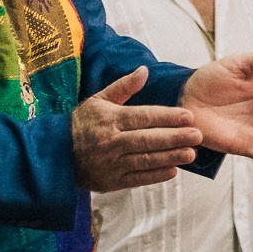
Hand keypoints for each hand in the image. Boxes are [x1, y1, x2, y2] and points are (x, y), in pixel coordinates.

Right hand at [71, 68, 200, 192]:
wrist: (55, 154)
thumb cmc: (82, 124)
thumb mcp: (98, 100)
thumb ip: (124, 87)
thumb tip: (144, 70)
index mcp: (110, 119)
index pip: (143, 117)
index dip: (167, 117)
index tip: (189, 116)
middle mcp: (110, 142)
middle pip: (147, 139)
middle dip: (174, 137)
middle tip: (197, 136)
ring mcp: (110, 163)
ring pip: (145, 160)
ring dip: (170, 157)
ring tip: (191, 154)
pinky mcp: (110, 182)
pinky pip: (136, 179)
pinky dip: (155, 176)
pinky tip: (173, 170)